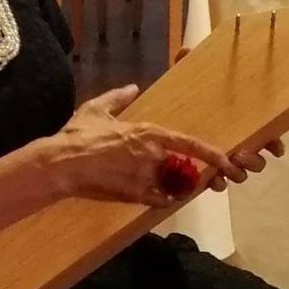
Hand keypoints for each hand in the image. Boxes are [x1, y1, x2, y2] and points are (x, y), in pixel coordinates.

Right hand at [43, 86, 271, 206]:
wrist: (62, 165)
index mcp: (148, 133)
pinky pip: (159, 201)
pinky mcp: (135, 195)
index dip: (211, 154)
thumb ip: (118, 98)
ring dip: (178, 188)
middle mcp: (153, 156)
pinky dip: (162, 200)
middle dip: (192, 174)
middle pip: (185, 169)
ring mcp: (145, 177)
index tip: (226, 160)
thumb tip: (132, 87)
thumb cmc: (78, 136)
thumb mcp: (96, 109)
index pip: (189, 144)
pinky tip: (159, 198)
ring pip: (174, 187)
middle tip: (197, 178)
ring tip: (176, 187)